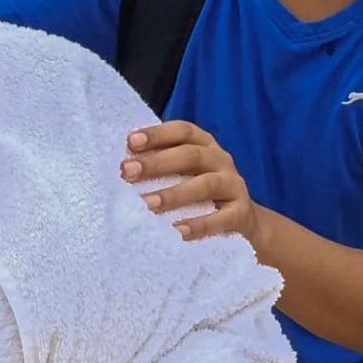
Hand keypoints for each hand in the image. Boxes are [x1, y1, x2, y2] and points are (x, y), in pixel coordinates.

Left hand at [123, 121, 258, 242]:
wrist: (241, 217)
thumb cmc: (200, 191)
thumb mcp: (185, 172)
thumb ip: (159, 165)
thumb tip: (122, 167)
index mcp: (205, 145)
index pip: (183, 131)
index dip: (158, 134)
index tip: (131, 142)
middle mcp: (220, 160)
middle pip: (191, 155)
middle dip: (158, 163)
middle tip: (127, 172)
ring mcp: (233, 186)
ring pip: (207, 185)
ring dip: (176, 194)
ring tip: (148, 204)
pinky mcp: (241, 213)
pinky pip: (223, 218)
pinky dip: (201, 224)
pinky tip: (179, 231)